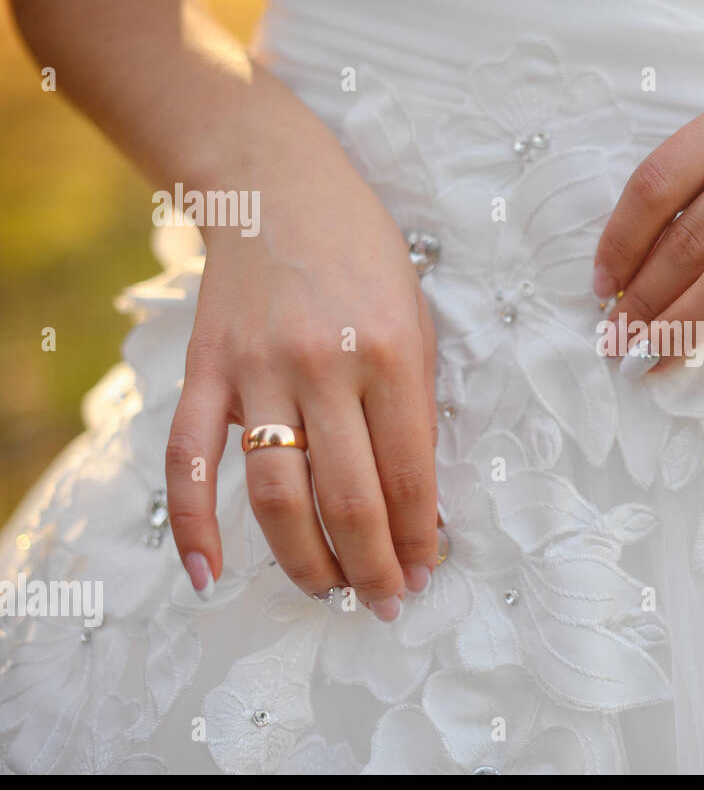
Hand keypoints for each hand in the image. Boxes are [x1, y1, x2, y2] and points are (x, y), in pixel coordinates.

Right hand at [164, 165, 441, 620]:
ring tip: (329, 593)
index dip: (419, 536)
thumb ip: (413, 401)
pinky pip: (191, 461)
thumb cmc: (364, 254)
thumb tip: (415, 497)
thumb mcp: (415, 316)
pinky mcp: (206, 371)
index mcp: (389, 352)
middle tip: (386, 600)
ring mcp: (257, 370)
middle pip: (347, 498)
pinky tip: (209, 576)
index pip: (409, 473)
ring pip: (275, 495)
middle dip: (373, 564)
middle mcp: (323, 366)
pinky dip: (194, 525)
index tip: (426, 571)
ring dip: (304, 560)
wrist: (278, 189)